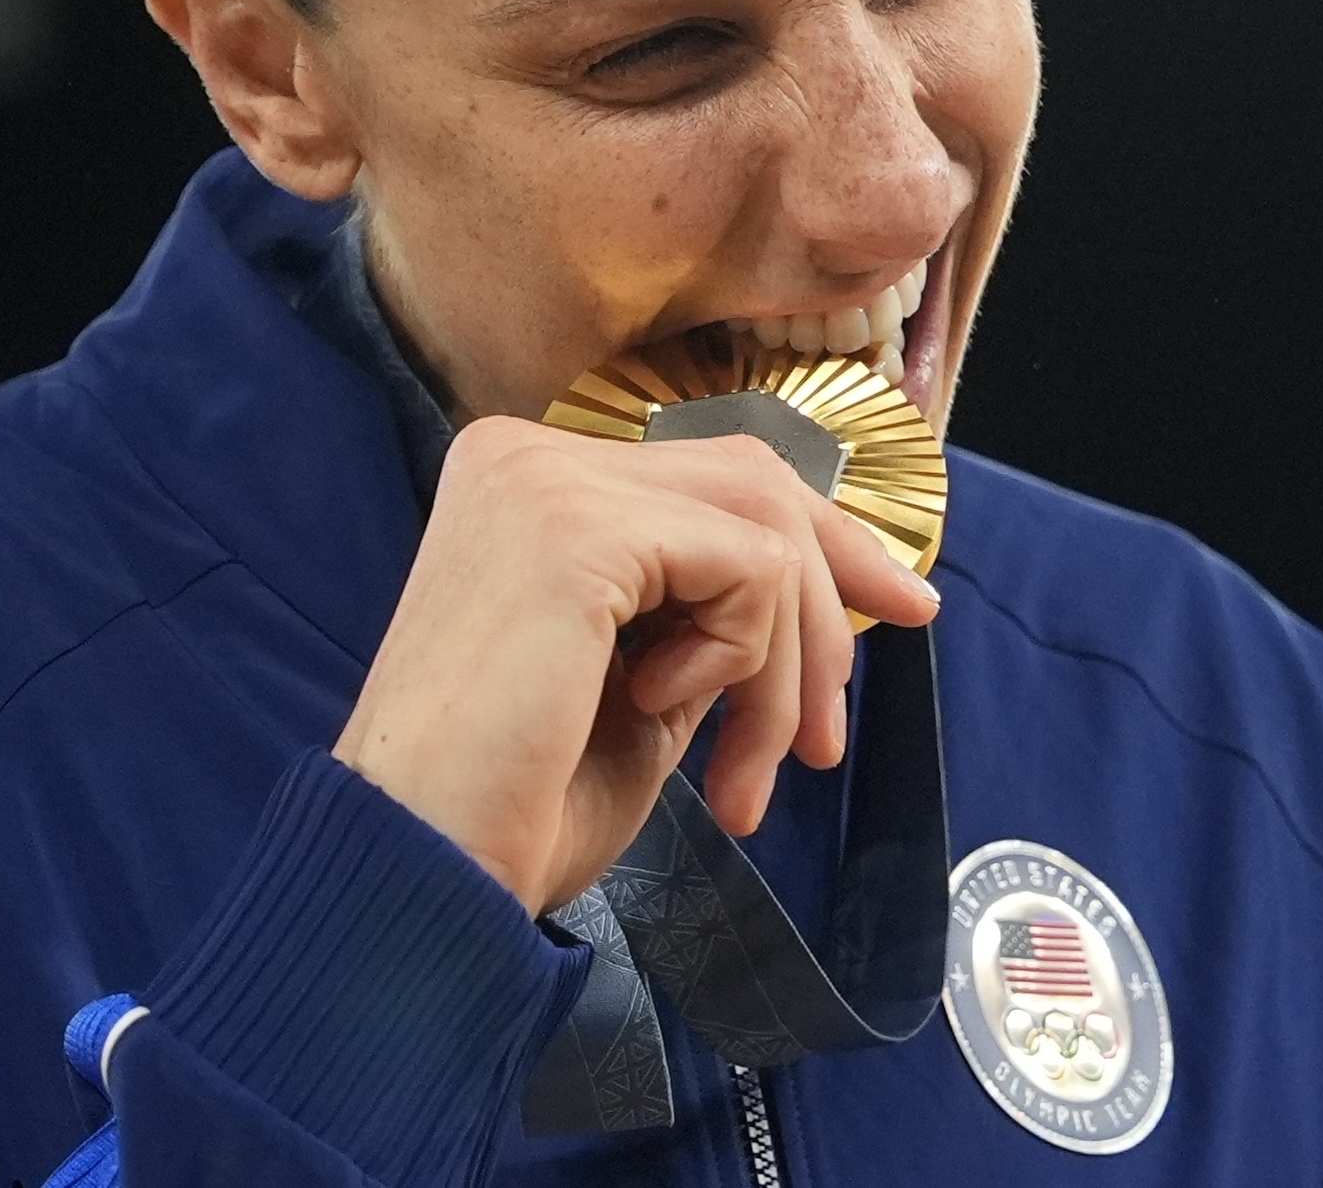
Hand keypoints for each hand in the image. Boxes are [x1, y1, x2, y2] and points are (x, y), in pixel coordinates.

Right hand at [332, 414, 942, 915]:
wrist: (420, 867)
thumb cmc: (511, 805)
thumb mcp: (638, 687)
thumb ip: (705, 617)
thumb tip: (818, 589)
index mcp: (524, 482)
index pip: (713, 473)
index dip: (823, 540)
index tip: (901, 611)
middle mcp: (525, 455)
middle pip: (754, 482)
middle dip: (830, 601)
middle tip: (828, 737)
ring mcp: (545, 479)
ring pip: (764, 528)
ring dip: (787, 664)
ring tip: (746, 772)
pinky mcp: (576, 527)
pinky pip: (747, 570)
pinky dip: (741, 658)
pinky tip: (660, 711)